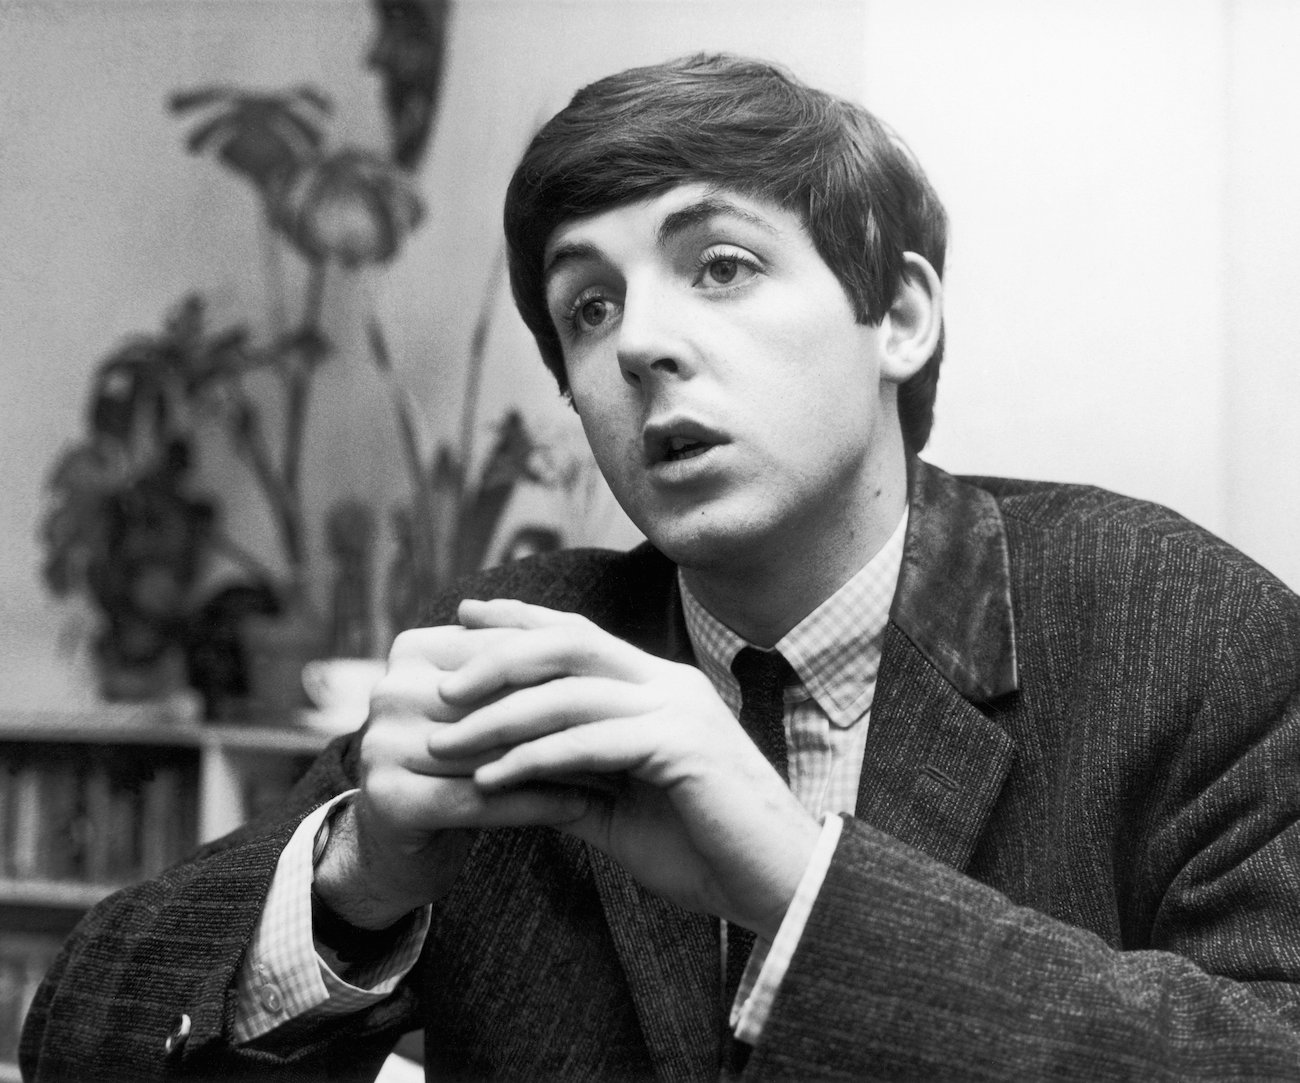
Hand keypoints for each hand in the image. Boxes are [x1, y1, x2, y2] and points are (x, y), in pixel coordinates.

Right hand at [312, 622, 591, 929]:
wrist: (399, 841)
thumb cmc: (461, 758)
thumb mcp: (483, 703)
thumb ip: (518, 664)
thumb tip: (592, 638)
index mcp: (412, 650)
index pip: (503, 651)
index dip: (564, 669)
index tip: (621, 685)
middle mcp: (389, 690)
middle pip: (500, 700)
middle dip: (567, 717)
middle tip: (627, 729)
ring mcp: (382, 744)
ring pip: (494, 750)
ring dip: (560, 762)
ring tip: (618, 768)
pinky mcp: (388, 798)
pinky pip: (479, 797)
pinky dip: (534, 803)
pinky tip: (580, 808)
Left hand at [428, 598, 820, 939]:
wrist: (779, 885)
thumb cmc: (704, 848)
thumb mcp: (623, 807)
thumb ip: (574, 780)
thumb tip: (511, 771)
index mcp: (659, 687)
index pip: (580, 636)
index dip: (520, 619)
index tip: (465, 616)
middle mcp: (669, 685)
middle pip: (570, 644)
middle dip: (498, 655)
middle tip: (441, 684)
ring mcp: (679, 711)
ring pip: (572, 691)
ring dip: (500, 715)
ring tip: (445, 739)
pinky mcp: (682, 747)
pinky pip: (591, 743)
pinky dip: (534, 758)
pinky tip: (491, 777)